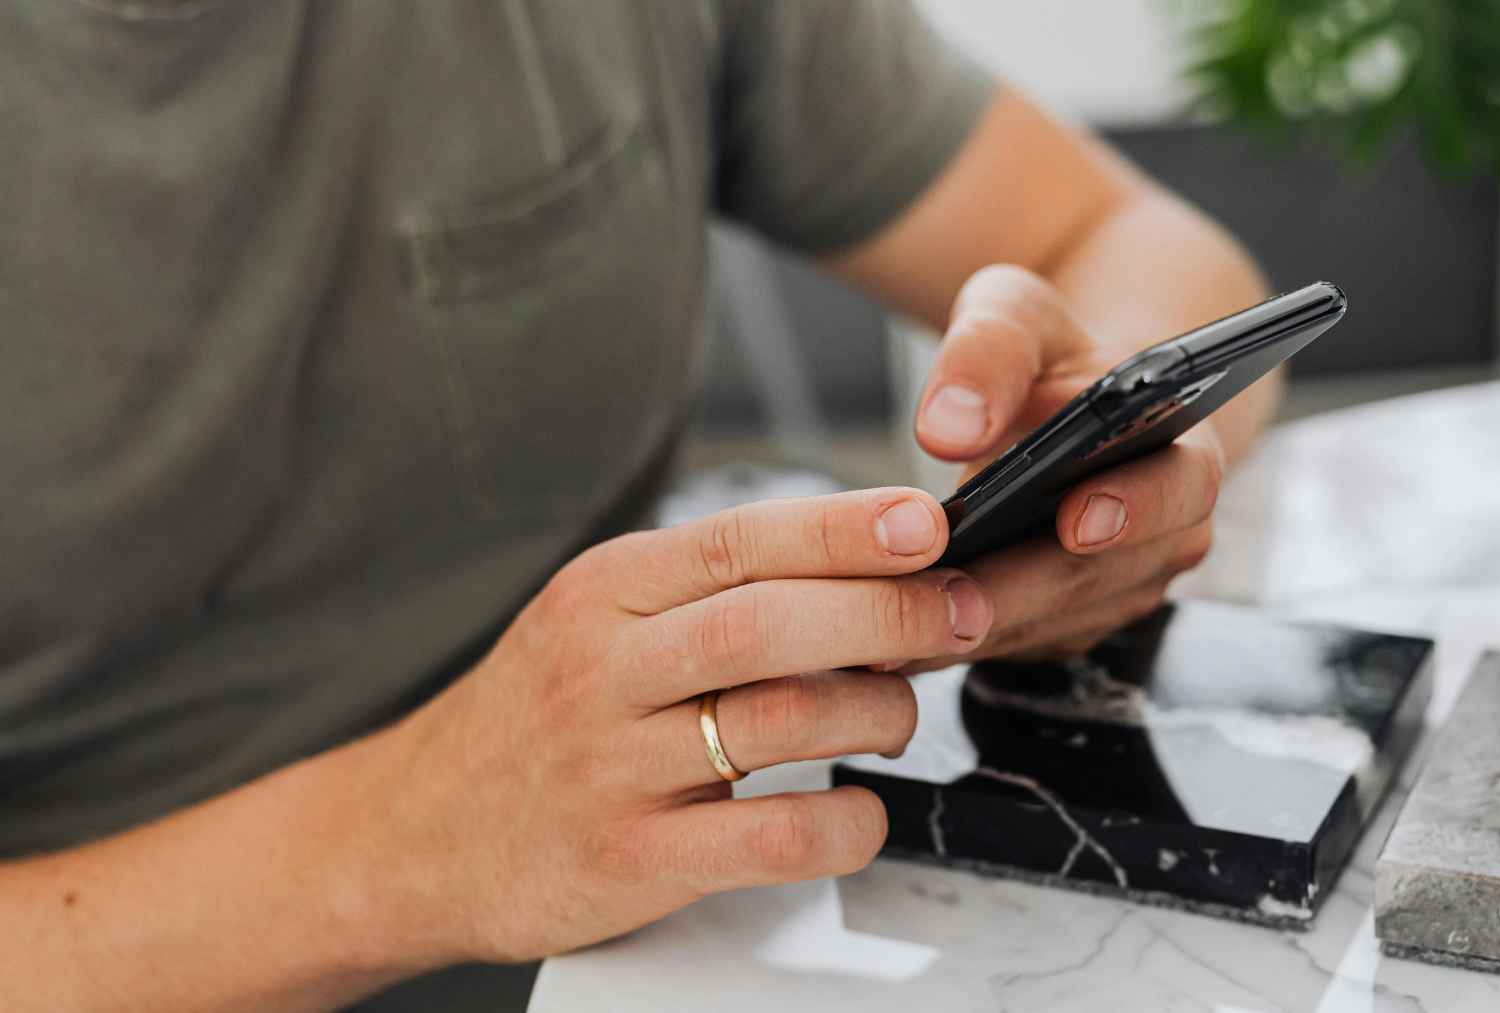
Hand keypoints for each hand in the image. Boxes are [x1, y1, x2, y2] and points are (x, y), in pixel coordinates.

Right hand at [360, 489, 989, 963]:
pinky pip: (767, 840)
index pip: (738, 540)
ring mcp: (612, 770)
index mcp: (602, 594)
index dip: (844, 528)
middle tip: (957, 616)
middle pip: (766, 624)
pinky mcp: (631, 862)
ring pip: (778, 722)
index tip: (929, 522)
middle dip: (887, 614)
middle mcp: (602, 671)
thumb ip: (707, 593)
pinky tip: (861, 810)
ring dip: (875, 710)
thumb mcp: (595, 623)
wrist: (415, 835)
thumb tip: (864, 561)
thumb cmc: (539, 717)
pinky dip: (842, 823)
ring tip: (902, 713)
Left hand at [904, 265, 1223, 666]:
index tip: (1074, 520)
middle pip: (1098, 577)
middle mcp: (1165, 537)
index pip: (1179, 490)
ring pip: (1047, 622)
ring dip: (977, 622)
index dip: (1135, 510)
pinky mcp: (1067, 625)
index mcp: (1181, 452)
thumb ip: (987, 352)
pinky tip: (895, 629)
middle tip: (943, 589)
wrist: (1060, 406)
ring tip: (898, 611)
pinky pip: (1011, 642)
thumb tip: (946, 426)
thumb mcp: (1018, 316)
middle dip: (1018, 587)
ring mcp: (1118, 591)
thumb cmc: (1049, 357)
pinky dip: (953, 638)